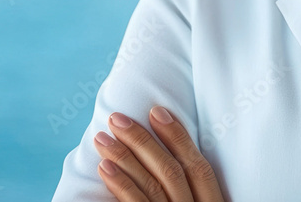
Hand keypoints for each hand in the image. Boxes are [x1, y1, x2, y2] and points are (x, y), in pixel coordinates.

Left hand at [93, 106, 225, 200]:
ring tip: (102, 138)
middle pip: (171, 171)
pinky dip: (121, 185)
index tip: (157, 111)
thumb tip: (166, 154)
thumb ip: (192, 189)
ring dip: (125, 158)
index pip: (198, 167)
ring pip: (152, 186)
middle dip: (142, 141)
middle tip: (117, 118)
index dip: (179, 137)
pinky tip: (105, 167)